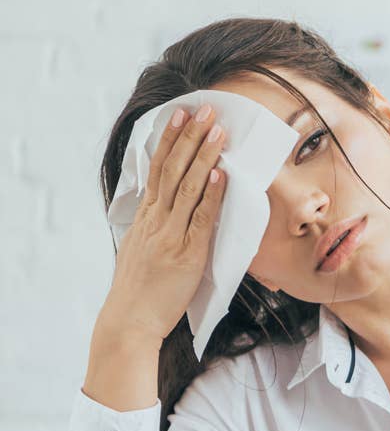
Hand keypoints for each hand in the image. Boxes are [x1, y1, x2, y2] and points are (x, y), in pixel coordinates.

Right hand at [103, 104, 227, 343]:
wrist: (130, 320)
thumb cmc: (140, 290)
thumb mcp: (141, 248)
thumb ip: (155, 226)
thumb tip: (169, 207)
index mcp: (146, 217)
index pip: (158, 169)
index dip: (171, 140)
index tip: (180, 115)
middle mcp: (156, 220)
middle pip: (173, 169)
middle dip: (190, 137)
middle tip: (204, 109)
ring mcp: (171, 235)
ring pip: (187, 187)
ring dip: (204, 156)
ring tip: (218, 131)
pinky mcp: (187, 253)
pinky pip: (201, 218)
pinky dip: (210, 195)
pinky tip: (219, 174)